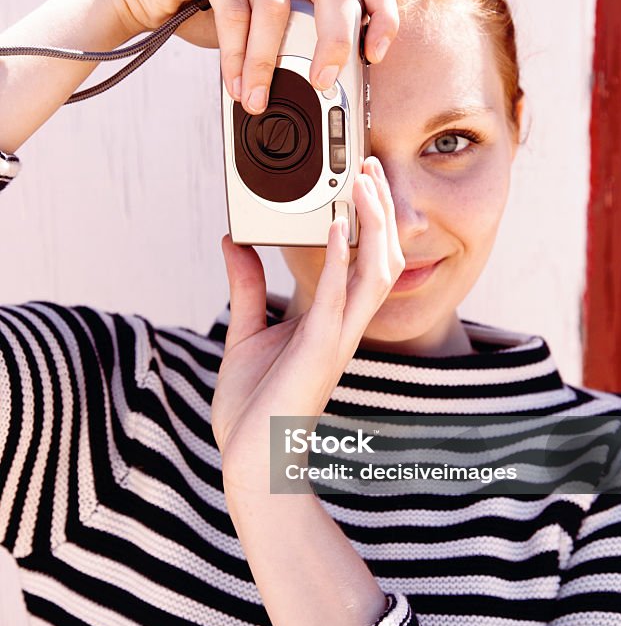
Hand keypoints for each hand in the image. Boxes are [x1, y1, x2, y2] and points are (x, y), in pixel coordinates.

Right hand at [102, 0, 398, 111]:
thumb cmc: (202, 12)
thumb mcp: (262, 29)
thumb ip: (297, 38)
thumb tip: (334, 85)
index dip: (382, 13)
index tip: (375, 55)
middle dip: (334, 41)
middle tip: (323, 84)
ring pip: (277, 4)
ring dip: (267, 62)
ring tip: (256, 98)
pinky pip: (235, 9)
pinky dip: (236, 56)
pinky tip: (233, 83)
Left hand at [211, 156, 404, 490]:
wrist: (250, 458)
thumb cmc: (253, 406)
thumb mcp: (245, 331)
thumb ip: (247, 287)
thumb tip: (233, 243)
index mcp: (330, 321)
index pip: (361, 259)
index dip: (366, 219)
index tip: (359, 179)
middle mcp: (343, 326)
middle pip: (381, 256)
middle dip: (380, 211)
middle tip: (370, 167)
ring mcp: (336, 338)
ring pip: (375, 271)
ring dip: (372, 225)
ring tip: (363, 184)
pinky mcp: (318, 351)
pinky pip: (338, 298)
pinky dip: (339, 259)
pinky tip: (336, 226)